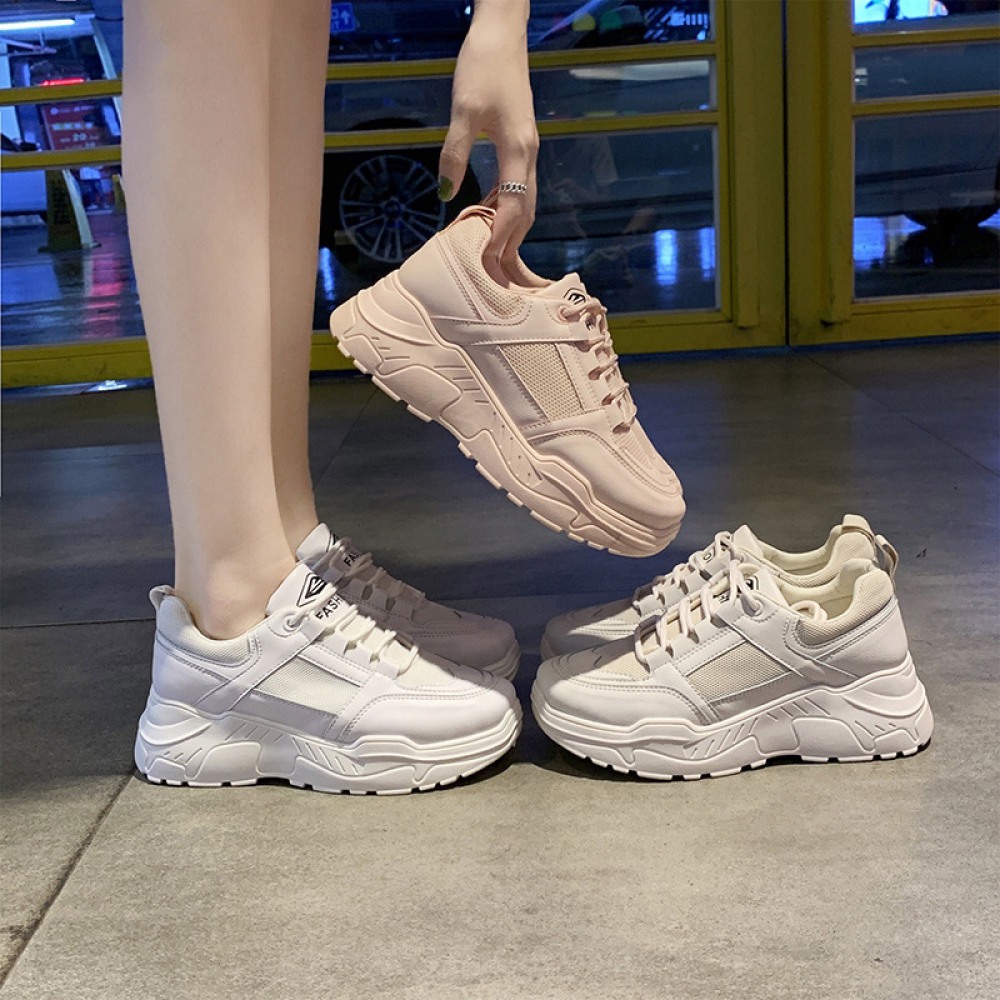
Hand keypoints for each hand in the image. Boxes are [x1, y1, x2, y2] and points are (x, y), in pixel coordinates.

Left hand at [438, 1, 537, 270]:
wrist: (502, 34)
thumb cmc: (482, 67)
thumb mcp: (463, 110)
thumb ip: (455, 154)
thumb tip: (445, 194)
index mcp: (519, 151)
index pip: (514, 209)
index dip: (502, 239)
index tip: (488, 265)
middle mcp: (529, 155)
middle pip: (526, 212)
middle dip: (512, 244)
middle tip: (495, 273)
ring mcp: (528, 150)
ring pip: (525, 201)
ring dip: (511, 229)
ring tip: (492, 254)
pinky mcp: (520, 143)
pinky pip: (517, 186)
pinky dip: (507, 208)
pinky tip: (488, 216)